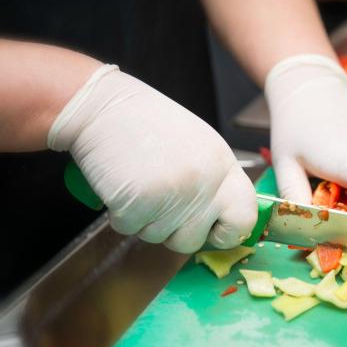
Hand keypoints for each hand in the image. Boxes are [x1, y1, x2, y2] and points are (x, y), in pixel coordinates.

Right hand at [48, 65, 256, 252]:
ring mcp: (174, 193)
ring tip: (139, 183)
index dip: (228, 233)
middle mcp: (204, 181)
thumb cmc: (146, 125)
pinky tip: (122, 185)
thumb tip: (220, 220)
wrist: (101, 107)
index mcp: (222, 164)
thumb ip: (213, 181)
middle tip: (160, 206)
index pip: (245, 217)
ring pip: (159, 238)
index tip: (212, 231)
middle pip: (195, 240)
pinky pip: (129, 230)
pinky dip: (120, 215)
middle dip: (174, 233)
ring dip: (144, 221)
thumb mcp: (198, 146)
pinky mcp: (139, 202)